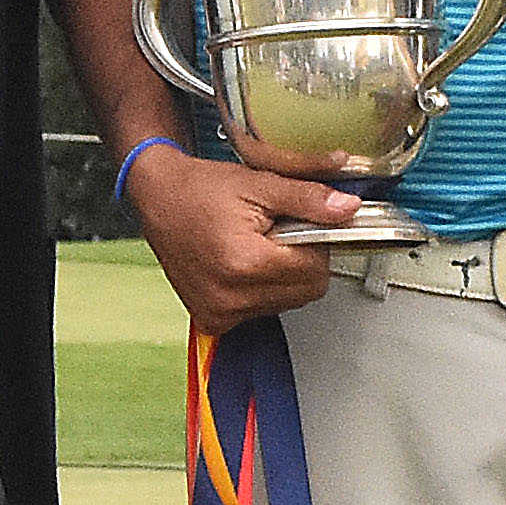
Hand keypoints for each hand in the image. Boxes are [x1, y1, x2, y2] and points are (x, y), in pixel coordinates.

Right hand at [125, 148, 349, 334]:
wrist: (158, 197)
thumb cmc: (200, 189)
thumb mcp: (260, 184)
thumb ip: (308, 199)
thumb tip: (348, 209)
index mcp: (246, 264)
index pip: (316, 269)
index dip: (315, 242)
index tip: (297, 224)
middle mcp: (230, 297)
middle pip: (306, 291)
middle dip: (301, 261)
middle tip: (275, 233)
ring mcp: (219, 313)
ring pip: (286, 302)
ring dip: (281, 276)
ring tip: (254, 246)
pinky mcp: (212, 320)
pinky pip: (260, 311)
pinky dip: (260, 289)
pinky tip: (241, 264)